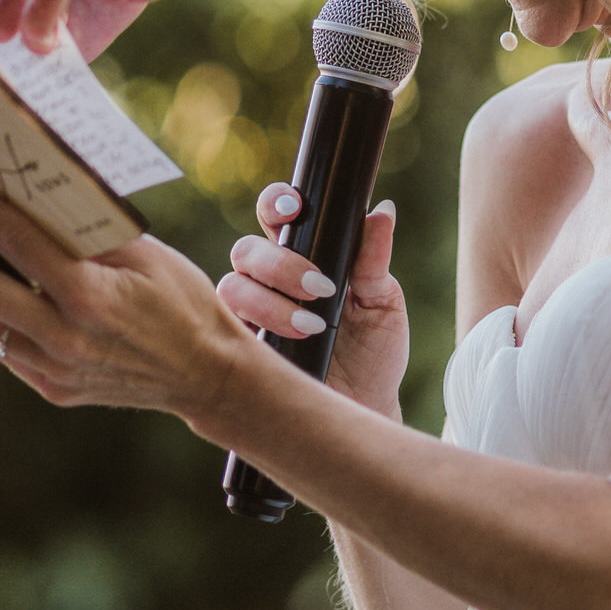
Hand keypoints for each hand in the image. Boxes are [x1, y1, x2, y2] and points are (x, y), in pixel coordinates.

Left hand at [0, 171, 262, 430]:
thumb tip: (35, 193)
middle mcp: (66, 338)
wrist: (205, 374)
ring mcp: (55, 369)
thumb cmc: (179, 299)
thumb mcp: (144, 253)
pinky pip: (0, 348)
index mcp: (91, 296)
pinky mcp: (52, 388)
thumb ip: (88, 232)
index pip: (18, 243)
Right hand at [218, 184, 409, 418]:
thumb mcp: (383, 302)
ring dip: (271, 304)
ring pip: (232, 286)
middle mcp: (269, 280)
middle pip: (247, 250)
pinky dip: (258, 329)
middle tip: (321, 289)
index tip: (293, 208)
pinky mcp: (242, 347)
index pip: (275, 216)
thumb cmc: (374, 351)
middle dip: (279, 264)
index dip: (275, 203)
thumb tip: (382, 211)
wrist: (367, 406)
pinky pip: (227, 328)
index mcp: (302, 255)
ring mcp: (251, 313)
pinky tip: (292, 341)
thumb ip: (375, 260)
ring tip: (313, 327)